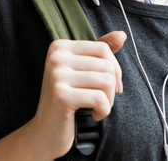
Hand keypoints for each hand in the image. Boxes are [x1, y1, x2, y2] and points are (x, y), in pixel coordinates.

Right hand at [29, 31, 126, 159]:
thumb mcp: (83, 71)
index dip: (114, 68)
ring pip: (106, 81)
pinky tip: (95, 115)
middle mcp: (56, 57)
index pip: (102, 48)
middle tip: (103, 100)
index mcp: (59, 46)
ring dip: (109, 100)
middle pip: (106, 64)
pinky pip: (100, 98)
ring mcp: (56, 75)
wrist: (45, 133)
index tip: (110, 85)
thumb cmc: (68, 99)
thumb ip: (101, 52)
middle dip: (112, 87)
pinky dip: (104, 110)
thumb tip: (122, 34)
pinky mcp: (61, 95)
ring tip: (98, 107)